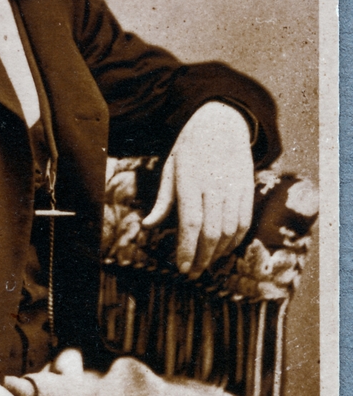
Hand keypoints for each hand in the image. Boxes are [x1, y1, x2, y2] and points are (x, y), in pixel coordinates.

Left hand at [142, 102, 253, 278]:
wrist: (222, 123)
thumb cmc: (190, 149)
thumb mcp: (170, 168)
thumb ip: (162, 200)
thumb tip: (147, 226)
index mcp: (190, 180)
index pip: (190, 222)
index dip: (187, 249)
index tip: (182, 268)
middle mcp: (214, 185)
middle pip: (211, 231)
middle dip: (202, 257)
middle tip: (193, 273)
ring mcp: (234, 187)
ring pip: (230, 230)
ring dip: (218, 253)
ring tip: (205, 264)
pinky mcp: (248, 189)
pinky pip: (244, 222)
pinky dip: (235, 241)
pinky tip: (224, 250)